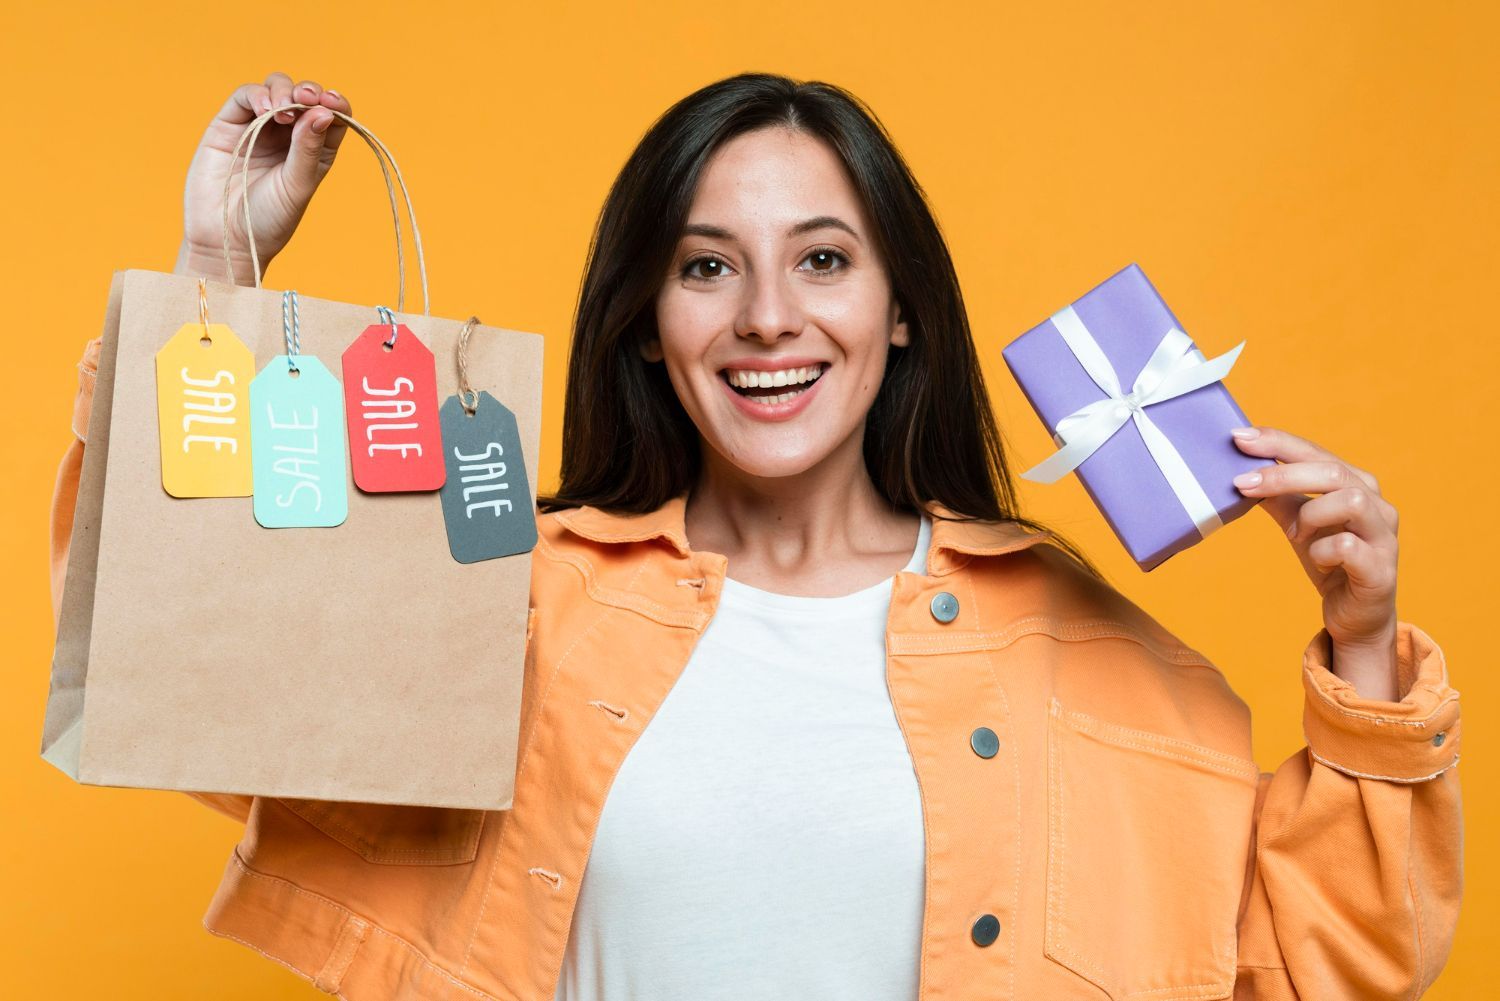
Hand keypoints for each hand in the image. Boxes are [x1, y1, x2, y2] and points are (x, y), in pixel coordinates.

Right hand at [174, 72, 352, 283]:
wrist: (226, 238)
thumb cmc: (267, 219)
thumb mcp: (297, 185)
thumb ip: (308, 149)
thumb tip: (325, 112)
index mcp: (313, 150)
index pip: (331, 115)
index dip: (335, 103)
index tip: (332, 102)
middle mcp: (288, 135)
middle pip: (304, 96)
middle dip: (308, 91)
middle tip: (306, 98)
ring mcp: (258, 127)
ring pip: (276, 89)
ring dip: (283, 91)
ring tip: (282, 111)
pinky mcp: (230, 124)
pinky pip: (245, 97)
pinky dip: (257, 95)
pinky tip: (265, 109)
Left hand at [1229, 425, 1400, 700]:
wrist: (1356, 616)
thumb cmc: (1328, 561)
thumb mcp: (1297, 523)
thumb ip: (1277, 497)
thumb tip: (1241, 469)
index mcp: (1357, 484)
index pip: (1315, 451)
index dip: (1277, 442)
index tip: (1238, 438)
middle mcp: (1377, 503)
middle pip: (1333, 471)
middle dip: (1282, 474)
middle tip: (1241, 484)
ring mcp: (1384, 535)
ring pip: (1349, 501)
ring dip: (1310, 515)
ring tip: (1297, 535)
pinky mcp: (1380, 568)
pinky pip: (1346, 547)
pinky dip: (1321, 551)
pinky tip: (1317, 560)